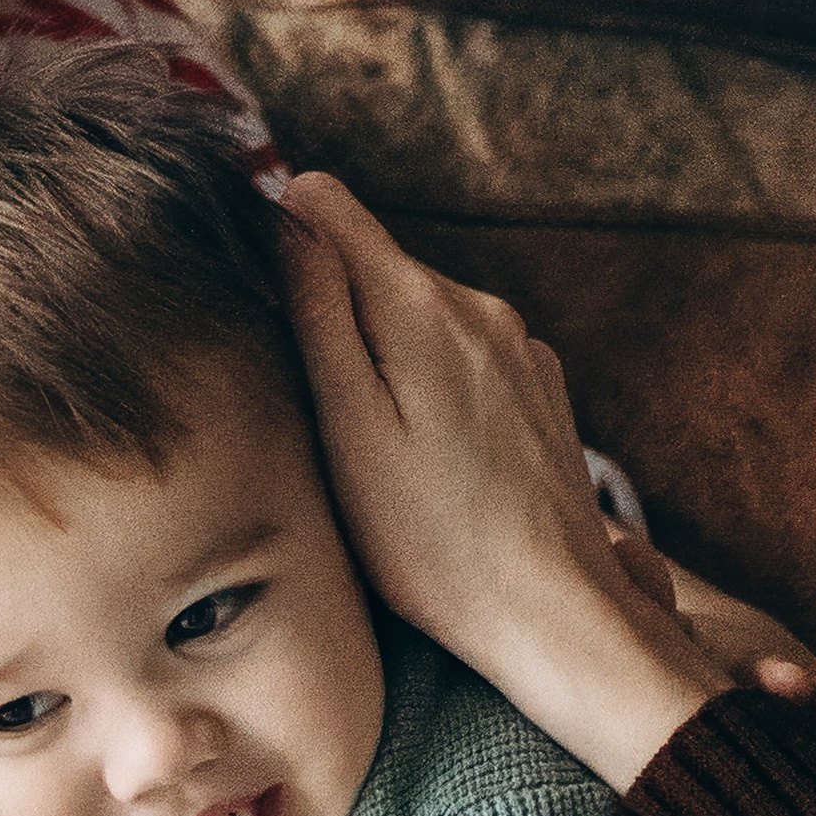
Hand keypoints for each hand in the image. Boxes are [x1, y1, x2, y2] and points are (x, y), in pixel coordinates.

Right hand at [281, 174, 724, 788]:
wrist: (552, 612)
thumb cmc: (432, 541)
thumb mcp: (346, 426)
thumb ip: (316, 310)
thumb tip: (288, 208)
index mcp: (421, 305)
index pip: (327, 204)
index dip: (280, 236)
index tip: (263, 305)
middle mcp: (480, 307)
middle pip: (373, 264)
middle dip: (332, 311)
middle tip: (318, 412)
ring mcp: (520, 347)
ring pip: (418, 315)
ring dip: (384, 356)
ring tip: (378, 450)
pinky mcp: (541, 389)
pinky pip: (462, 356)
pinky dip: (431, 386)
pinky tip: (432, 461)